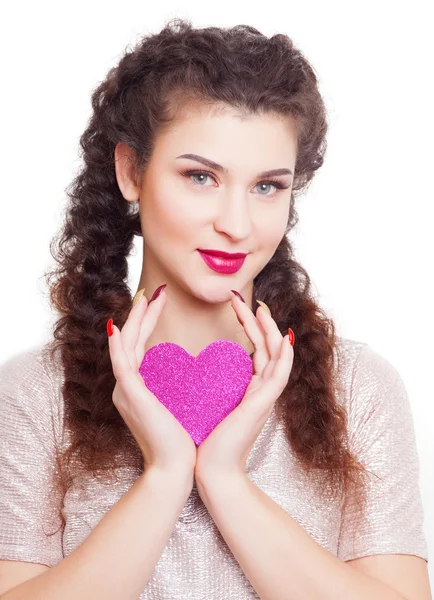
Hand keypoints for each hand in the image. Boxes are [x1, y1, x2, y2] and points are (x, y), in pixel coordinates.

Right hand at [107, 288, 196, 483]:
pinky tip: (120, 327)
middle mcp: (126, 387)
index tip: (158, 304)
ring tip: (147, 298)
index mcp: (137, 388)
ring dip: (134, 320)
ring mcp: (125, 391)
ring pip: (124, 346)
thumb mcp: (178, 406)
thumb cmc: (181, 441)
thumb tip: (187, 371)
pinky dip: (119, 345)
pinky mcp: (130, 395)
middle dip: (141, 315)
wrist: (175, 468)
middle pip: (129, 341)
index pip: (139, 346)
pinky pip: (121, 364)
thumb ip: (175, 387)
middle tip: (154, 293)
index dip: (146, 323)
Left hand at [194, 293, 293, 482]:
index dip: (250, 328)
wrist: (213, 471)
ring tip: (260, 308)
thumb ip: (212, 387)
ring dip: (271, 330)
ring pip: (277, 356)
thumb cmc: (206, 442)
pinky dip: (283, 356)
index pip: (255, 350)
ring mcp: (265, 398)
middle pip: (268, 347)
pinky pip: (279, 376)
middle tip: (247, 299)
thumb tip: (197, 371)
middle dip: (259, 322)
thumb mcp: (210, 406)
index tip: (238, 308)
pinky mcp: (262, 405)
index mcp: (249, 390)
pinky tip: (281, 338)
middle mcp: (261, 391)